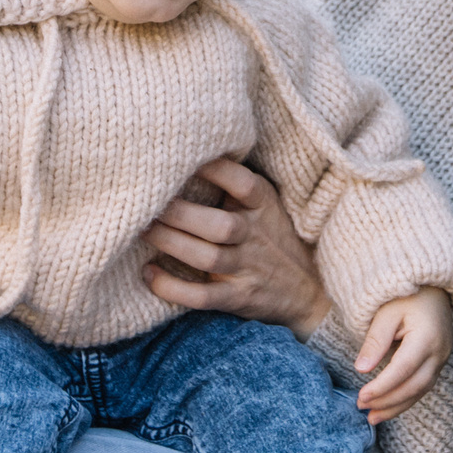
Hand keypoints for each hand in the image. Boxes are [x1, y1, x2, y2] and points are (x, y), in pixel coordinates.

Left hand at [143, 157, 336, 338]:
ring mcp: (248, 269)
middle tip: (146, 203)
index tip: (181, 160)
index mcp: (263, 205)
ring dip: (171, 244)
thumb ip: (236, 185)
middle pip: (219, 225)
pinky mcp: (238, 298)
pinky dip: (172, 288)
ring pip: (207, 258)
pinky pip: (202, 296)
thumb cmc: (275, 238)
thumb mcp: (267, 204)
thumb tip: (189, 154)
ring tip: (143, 231)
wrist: (309, 290)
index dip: (214, 171)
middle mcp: (256, 236)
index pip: (242, 184)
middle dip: (179, 214)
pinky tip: (148, 274)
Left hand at [352, 287, 452, 424]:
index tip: (361, 397)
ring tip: (372, 417)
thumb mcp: (386, 312)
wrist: (435, 289)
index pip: (403, 369)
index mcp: (426, 337)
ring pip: (421, 391)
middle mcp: (439, 352)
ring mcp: (442, 359)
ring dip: (396, 406)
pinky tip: (388, 407)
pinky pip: (423, 386)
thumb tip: (361, 370)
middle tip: (362, 408)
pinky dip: (405, 399)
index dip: (382, 386)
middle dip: (388, 401)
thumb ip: (375, 340)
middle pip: (414, 386)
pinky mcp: (438, 363)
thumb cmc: (407, 297)